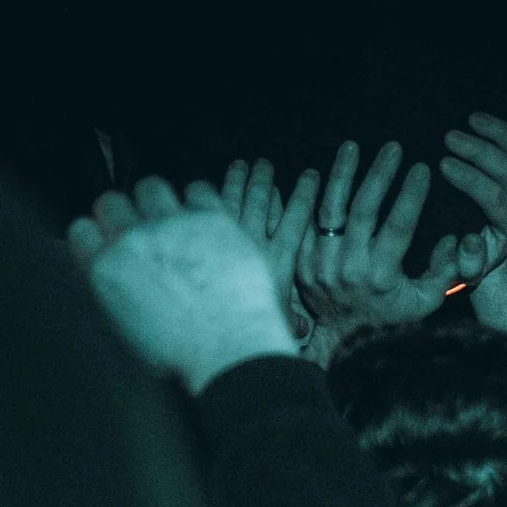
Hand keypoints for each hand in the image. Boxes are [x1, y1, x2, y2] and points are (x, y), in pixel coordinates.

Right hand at [67, 176, 291, 392]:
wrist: (231, 352)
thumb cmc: (182, 354)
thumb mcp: (125, 329)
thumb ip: (111, 290)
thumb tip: (108, 271)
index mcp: (105, 271)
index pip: (81, 229)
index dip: (96, 235)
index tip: (109, 241)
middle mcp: (133, 241)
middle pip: (112, 202)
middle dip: (123, 214)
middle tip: (142, 231)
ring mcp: (172, 226)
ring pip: (151, 187)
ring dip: (158, 201)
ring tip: (173, 221)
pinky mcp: (212, 218)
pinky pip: (197, 188)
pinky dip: (198, 200)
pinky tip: (205, 220)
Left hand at [208, 157, 321, 344]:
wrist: (225, 342)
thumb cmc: (253, 339)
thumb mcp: (277, 327)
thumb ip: (288, 320)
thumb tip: (299, 327)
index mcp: (279, 261)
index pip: (297, 219)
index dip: (304, 195)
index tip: (310, 176)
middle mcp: (254, 244)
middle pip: (261, 201)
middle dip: (263, 180)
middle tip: (263, 164)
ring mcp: (222, 240)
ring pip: (233, 199)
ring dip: (238, 180)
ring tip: (242, 165)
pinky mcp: (196, 242)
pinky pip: (201, 212)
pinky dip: (205, 196)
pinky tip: (200, 186)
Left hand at [296, 139, 464, 339]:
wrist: (343, 340)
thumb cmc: (391, 316)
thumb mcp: (425, 301)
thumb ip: (444, 272)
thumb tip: (452, 239)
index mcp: (380, 276)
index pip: (398, 226)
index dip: (411, 194)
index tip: (422, 167)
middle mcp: (347, 268)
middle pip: (363, 209)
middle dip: (379, 173)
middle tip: (392, 147)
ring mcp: (319, 265)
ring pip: (330, 209)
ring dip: (341, 174)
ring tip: (351, 146)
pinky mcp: (300, 262)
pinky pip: (302, 222)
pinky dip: (308, 196)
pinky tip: (318, 172)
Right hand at [440, 91, 506, 271]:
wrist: (495, 245)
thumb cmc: (475, 252)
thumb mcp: (469, 265)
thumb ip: (468, 261)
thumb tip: (471, 243)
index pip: (495, 196)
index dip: (471, 179)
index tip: (443, 165)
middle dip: (479, 151)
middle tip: (449, 138)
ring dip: (496, 129)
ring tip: (470, 119)